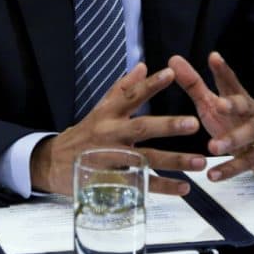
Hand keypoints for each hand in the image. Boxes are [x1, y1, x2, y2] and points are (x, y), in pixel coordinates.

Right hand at [30, 63, 206, 195]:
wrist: (53, 163)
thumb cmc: (83, 133)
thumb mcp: (99, 109)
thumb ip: (122, 89)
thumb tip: (142, 66)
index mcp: (108, 113)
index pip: (130, 95)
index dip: (150, 85)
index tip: (171, 74)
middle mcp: (110, 134)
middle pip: (141, 128)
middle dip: (168, 126)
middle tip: (194, 123)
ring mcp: (111, 159)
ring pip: (146, 159)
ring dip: (174, 160)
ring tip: (200, 161)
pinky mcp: (112, 181)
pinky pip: (141, 184)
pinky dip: (163, 187)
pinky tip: (185, 187)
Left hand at [169, 52, 253, 181]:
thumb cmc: (234, 121)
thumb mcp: (213, 103)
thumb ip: (194, 84)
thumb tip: (173, 59)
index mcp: (239, 97)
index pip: (231, 81)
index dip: (223, 70)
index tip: (214, 58)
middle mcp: (251, 113)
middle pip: (245, 106)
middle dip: (233, 105)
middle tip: (219, 105)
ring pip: (247, 136)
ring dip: (231, 141)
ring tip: (213, 147)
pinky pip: (242, 164)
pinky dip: (228, 170)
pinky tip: (212, 175)